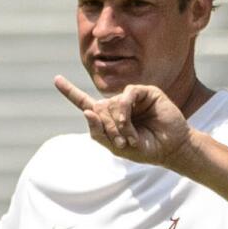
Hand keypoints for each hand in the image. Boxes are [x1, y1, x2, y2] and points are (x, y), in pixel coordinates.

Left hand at [54, 76, 191, 165]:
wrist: (171, 148)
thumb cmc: (145, 149)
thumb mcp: (116, 148)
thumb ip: (99, 133)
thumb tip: (87, 111)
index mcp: (108, 117)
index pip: (85, 102)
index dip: (70, 91)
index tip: (56, 79)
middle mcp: (117, 104)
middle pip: (97, 108)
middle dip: (107, 128)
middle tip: (122, 142)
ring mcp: (131, 97)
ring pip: (111, 103)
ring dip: (117, 123)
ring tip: (129, 137)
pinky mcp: (145, 92)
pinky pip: (126, 95)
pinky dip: (124, 110)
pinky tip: (127, 122)